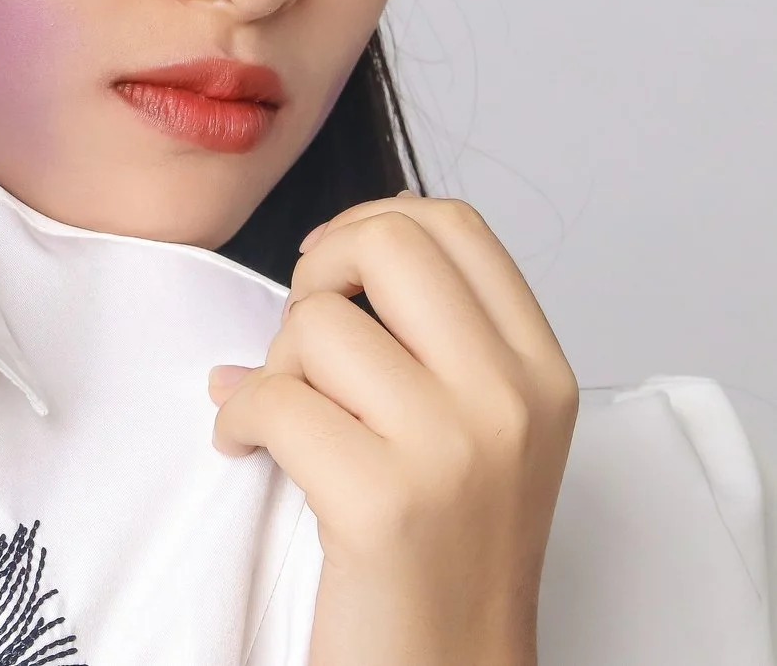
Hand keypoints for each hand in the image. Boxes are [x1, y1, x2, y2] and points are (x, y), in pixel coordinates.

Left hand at [210, 194, 577, 665]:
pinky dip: (238, 422)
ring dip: (276, 368)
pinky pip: (270, 399)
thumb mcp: (473, 432)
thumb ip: (423, 340)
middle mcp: (512, 399)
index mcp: (540, 371)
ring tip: (290, 422)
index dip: (370, 223)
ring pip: (317, 324)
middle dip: (318, 274)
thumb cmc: (444, 554)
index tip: (333, 272)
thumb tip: (323, 255)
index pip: (452, 223)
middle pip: (387, 242)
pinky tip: (250, 452)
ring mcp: (456, 448)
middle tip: (303, 339)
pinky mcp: (385, 500)